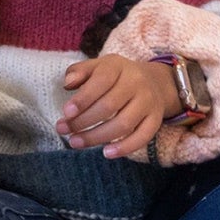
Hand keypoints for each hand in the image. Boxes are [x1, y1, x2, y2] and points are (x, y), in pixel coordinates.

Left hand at [57, 54, 179, 159]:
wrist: (154, 82)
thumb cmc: (116, 76)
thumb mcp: (98, 66)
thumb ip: (79, 72)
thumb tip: (67, 84)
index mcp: (118, 66)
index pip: (101, 81)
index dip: (83, 98)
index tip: (65, 112)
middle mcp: (136, 83)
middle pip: (109, 105)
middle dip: (83, 121)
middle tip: (63, 130)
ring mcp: (148, 102)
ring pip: (123, 124)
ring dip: (97, 137)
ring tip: (75, 142)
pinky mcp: (155, 120)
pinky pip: (143, 137)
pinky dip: (125, 148)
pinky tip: (106, 153)